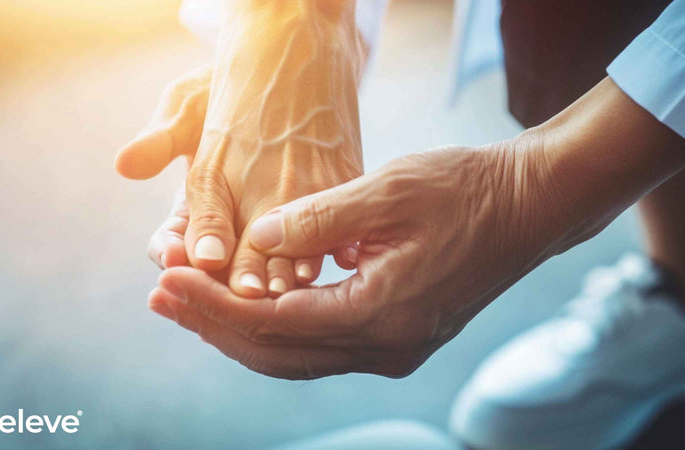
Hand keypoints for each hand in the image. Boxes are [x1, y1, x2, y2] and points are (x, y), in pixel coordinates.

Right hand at [116, 1, 366, 296]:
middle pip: (224, 270)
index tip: (180, 257)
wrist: (283, 71)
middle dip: (233, 279)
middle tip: (246, 287)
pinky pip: (315, 246)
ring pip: (270, 267)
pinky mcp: (312, 221)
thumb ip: (162, 140)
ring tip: (294, 277)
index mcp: (192, 213)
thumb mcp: (188, 109)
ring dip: (281, 274)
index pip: (173, 244)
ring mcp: (272, 230)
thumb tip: (125, 164)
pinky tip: (334, 254)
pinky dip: (324, 252)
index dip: (175, 252)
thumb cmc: (222, 91)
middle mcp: (230, 231)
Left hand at [147, 78, 684, 379]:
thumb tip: (257, 239)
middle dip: (214, 325)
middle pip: (277, 353)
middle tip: (161, 298)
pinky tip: (245, 305)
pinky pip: (319, 345)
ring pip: (295, 356)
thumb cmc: (466, 191)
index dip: (215, 305)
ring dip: (239, 331)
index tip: (168, 280)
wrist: (528, 206)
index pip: (275, 325)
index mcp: (381, 317)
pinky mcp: (394, 336)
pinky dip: (275, 329)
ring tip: (188, 303)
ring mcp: (392, 348)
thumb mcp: (387, 192)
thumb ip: (317, 219)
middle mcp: (384, 348)